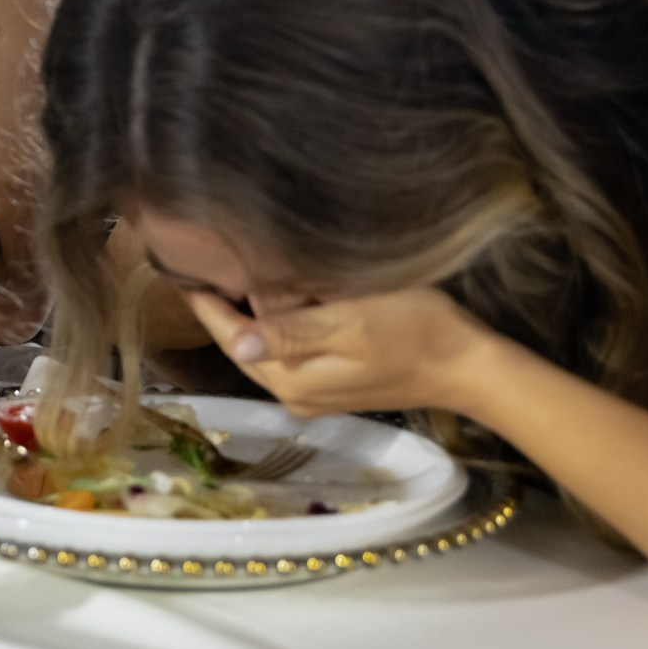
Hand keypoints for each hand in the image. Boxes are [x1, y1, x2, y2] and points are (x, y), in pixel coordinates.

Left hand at [182, 285, 499, 419]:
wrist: (468, 365)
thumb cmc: (413, 332)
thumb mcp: (350, 322)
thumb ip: (293, 331)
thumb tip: (239, 337)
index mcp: (291, 380)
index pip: (231, 336)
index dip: (205, 302)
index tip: (179, 268)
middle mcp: (294, 393)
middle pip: (246, 341)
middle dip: (231, 301)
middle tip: (212, 255)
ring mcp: (315, 391)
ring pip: (270, 341)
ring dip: (260, 308)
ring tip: (242, 264)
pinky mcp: (335, 381)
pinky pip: (295, 344)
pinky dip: (286, 317)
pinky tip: (289, 290)